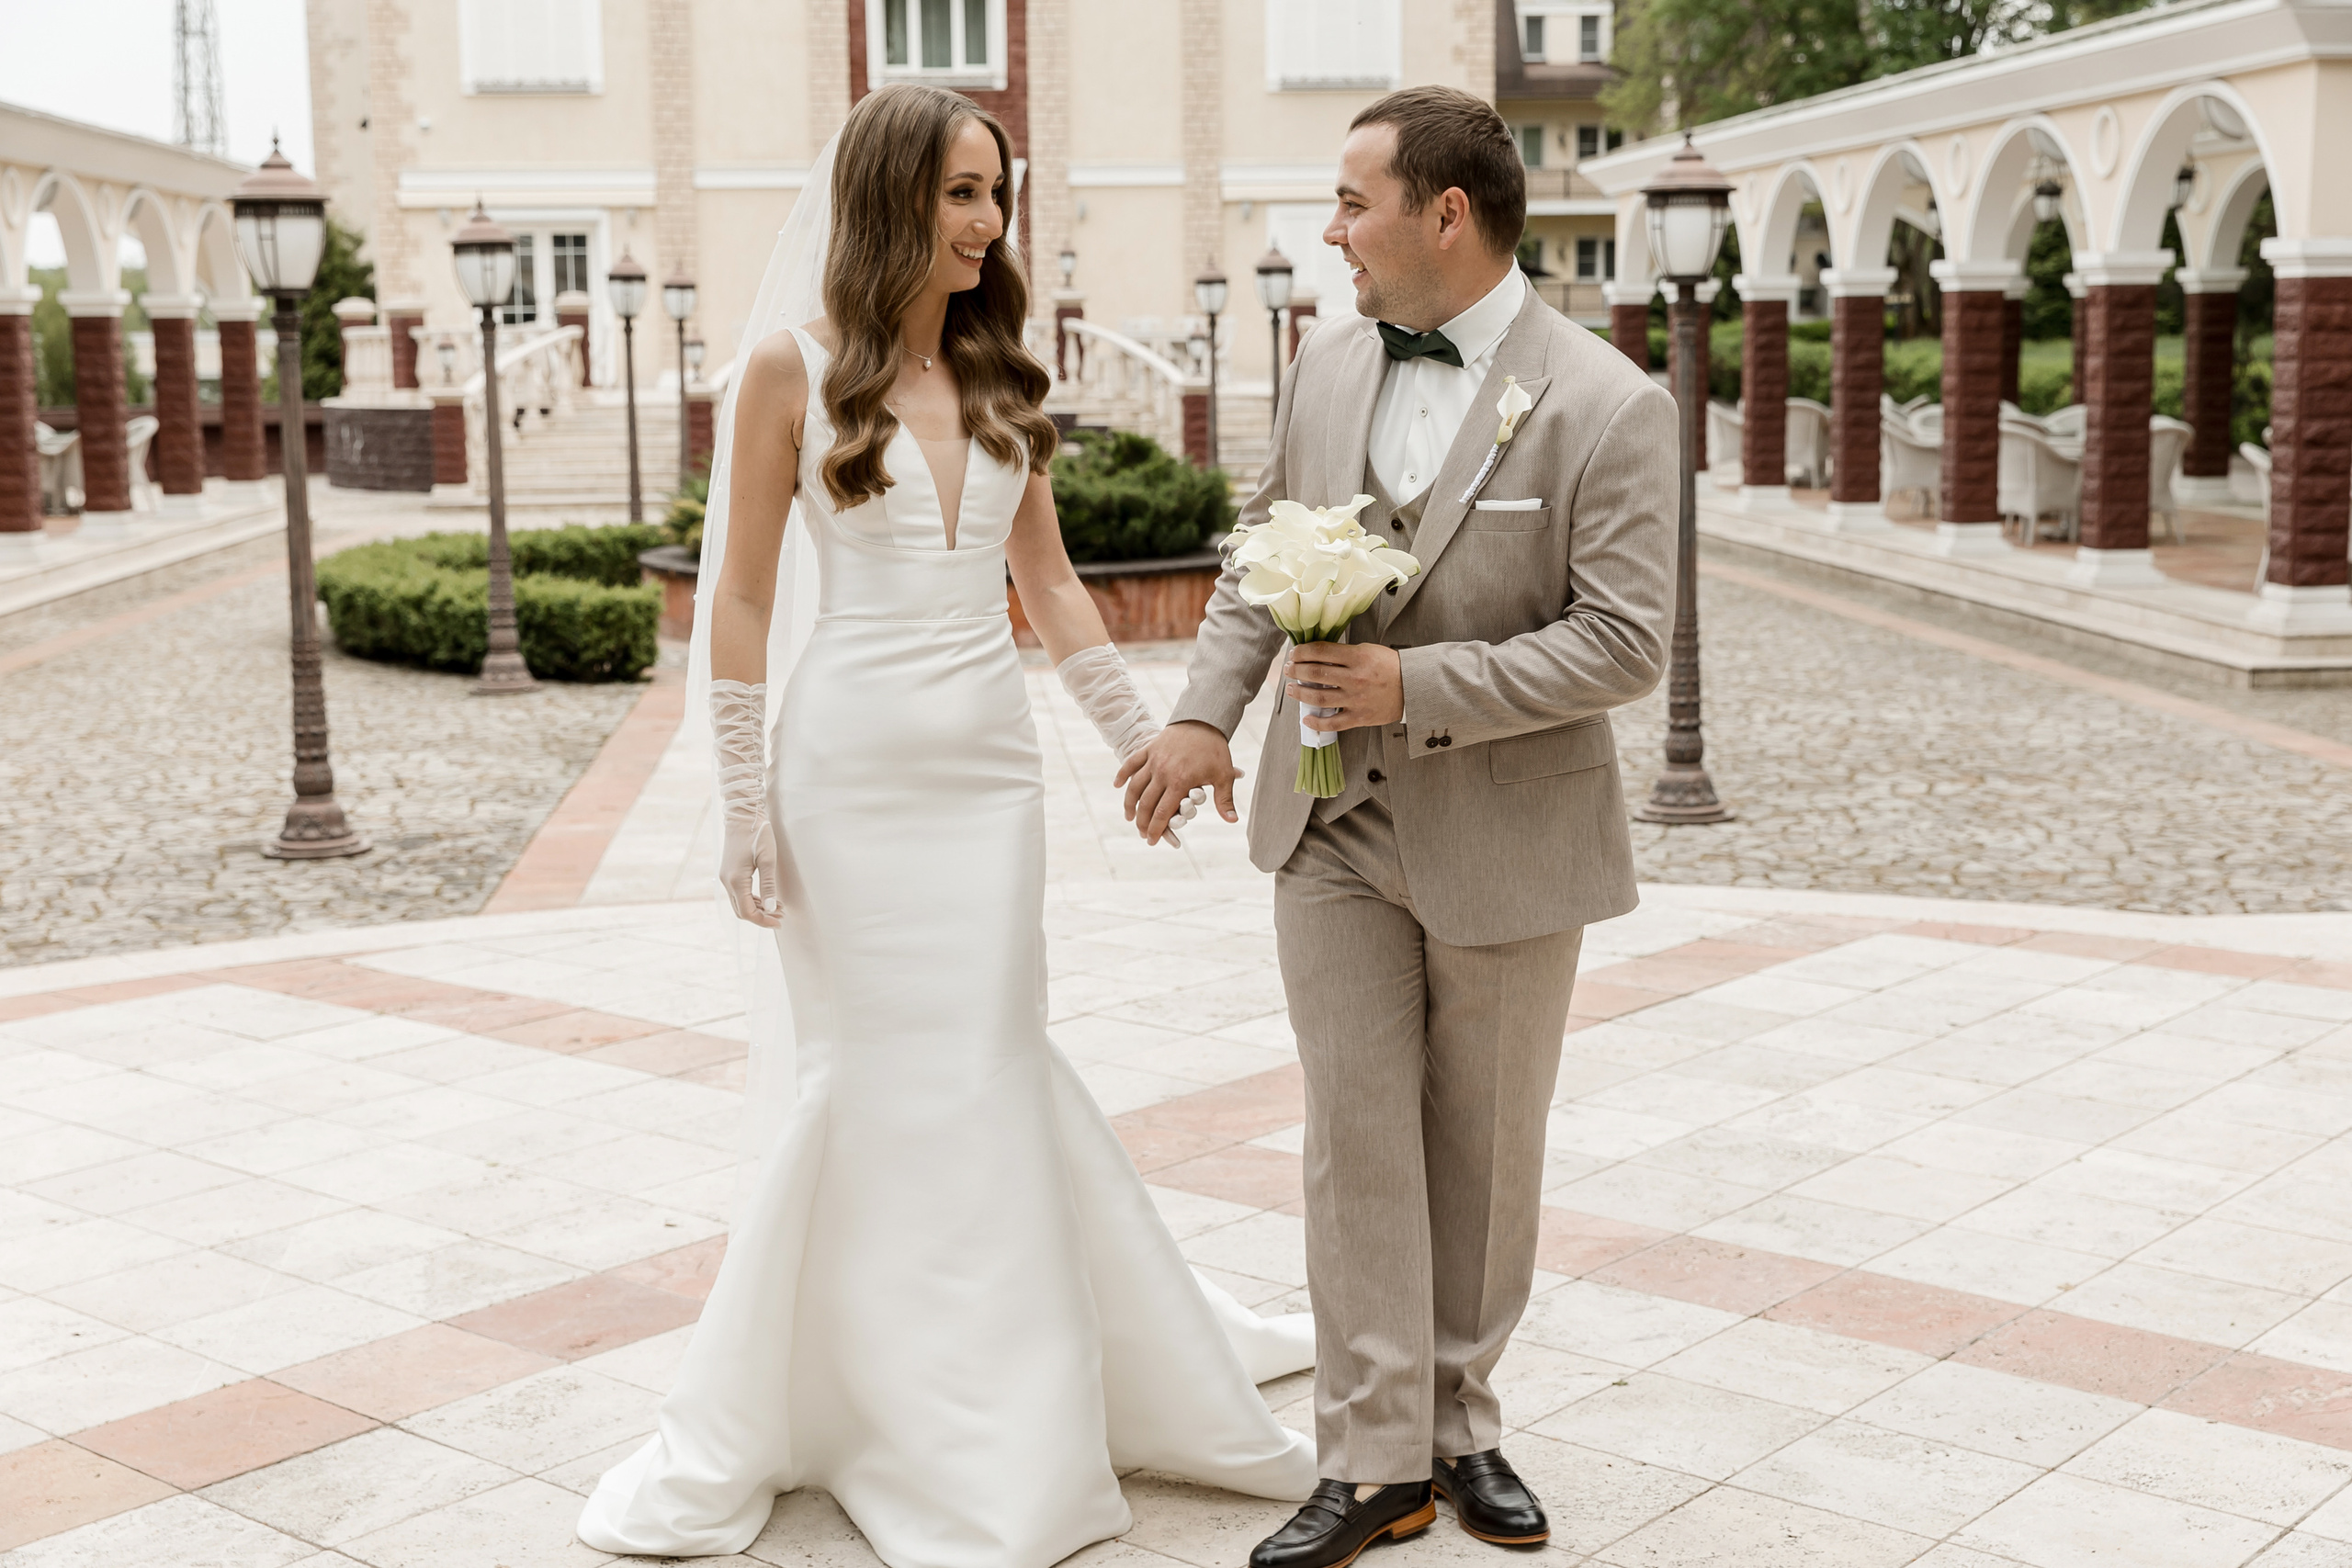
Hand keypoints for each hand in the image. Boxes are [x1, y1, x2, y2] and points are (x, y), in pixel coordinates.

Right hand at [720, 816, 782, 927]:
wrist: (742, 815)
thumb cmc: (757, 833)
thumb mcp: (768, 859)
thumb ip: (768, 885)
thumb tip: (771, 908)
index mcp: (736, 880)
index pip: (748, 912)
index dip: (763, 921)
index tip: (779, 922)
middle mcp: (727, 881)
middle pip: (742, 911)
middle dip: (761, 917)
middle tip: (781, 915)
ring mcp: (725, 877)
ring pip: (740, 903)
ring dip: (757, 908)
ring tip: (778, 907)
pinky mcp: (728, 872)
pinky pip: (738, 893)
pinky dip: (752, 899)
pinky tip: (767, 898)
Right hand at [1116, 720, 1244, 845]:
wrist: (1204, 720)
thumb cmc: (1215, 750)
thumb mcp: (1223, 775)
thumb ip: (1225, 800)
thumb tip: (1232, 821)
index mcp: (1179, 781)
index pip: (1162, 813)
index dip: (1156, 829)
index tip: (1152, 840)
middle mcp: (1162, 772)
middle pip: (1146, 804)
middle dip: (1142, 822)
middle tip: (1142, 834)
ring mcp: (1153, 760)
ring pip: (1135, 786)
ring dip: (1129, 804)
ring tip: (1129, 817)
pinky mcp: (1149, 749)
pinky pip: (1131, 763)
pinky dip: (1123, 774)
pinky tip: (1117, 785)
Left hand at [1286, 642, 1403, 731]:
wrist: (1415, 687)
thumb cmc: (1391, 666)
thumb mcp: (1368, 650)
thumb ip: (1344, 652)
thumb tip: (1318, 654)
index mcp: (1357, 657)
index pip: (1320, 651)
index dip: (1302, 652)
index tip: (1294, 653)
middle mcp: (1355, 678)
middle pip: (1315, 673)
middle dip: (1296, 670)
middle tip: (1288, 669)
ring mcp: (1356, 699)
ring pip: (1318, 697)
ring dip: (1300, 693)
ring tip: (1291, 689)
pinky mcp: (1360, 717)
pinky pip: (1333, 723)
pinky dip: (1317, 722)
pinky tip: (1307, 718)